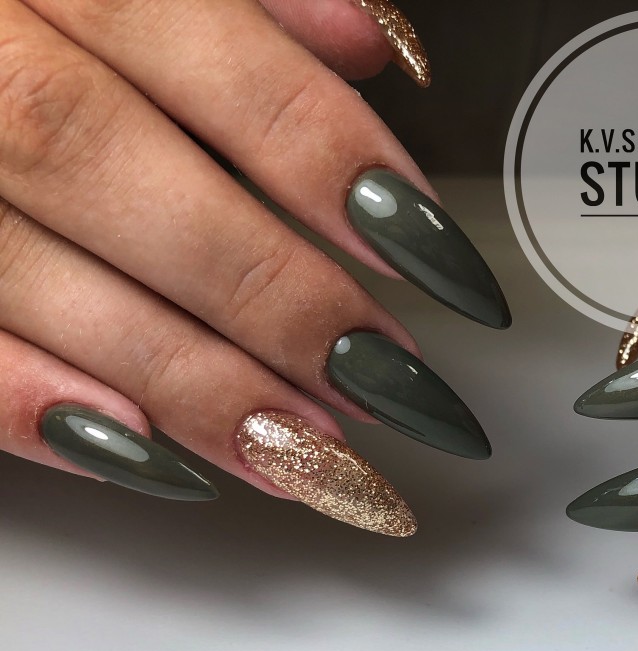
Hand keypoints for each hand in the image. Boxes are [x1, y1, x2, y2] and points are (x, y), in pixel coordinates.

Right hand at [0, 0, 508, 535]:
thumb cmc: (43, 11)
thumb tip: (371, 45)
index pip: (232, 69)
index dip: (340, 172)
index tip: (439, 263)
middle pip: (129, 179)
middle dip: (274, 296)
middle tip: (386, 383)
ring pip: (38, 275)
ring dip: (188, 380)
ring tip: (310, 454)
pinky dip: (34, 407)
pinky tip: (154, 459)